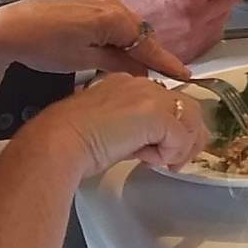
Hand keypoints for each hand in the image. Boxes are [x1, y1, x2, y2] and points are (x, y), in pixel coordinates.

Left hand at [0, 0, 189, 79]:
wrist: (16, 27)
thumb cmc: (44, 42)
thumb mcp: (86, 60)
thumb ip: (118, 64)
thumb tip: (140, 72)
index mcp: (118, 18)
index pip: (150, 44)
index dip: (168, 62)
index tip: (183, 74)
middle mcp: (114, 6)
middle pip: (143, 34)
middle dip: (153, 55)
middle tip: (163, 75)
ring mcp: (101, 4)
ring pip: (129, 28)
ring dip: (135, 47)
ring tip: (139, 69)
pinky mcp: (89, 7)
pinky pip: (116, 23)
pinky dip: (121, 39)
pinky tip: (116, 52)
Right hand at [35, 74, 205, 178]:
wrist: (57, 143)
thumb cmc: (71, 143)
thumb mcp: (108, 130)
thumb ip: (131, 131)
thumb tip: (148, 146)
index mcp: (127, 83)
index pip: (164, 100)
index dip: (169, 126)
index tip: (160, 149)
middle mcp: (142, 84)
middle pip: (184, 105)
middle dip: (187, 135)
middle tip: (176, 161)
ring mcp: (151, 96)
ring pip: (190, 118)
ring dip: (182, 146)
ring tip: (166, 164)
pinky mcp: (156, 114)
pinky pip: (181, 136)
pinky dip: (172, 153)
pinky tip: (151, 161)